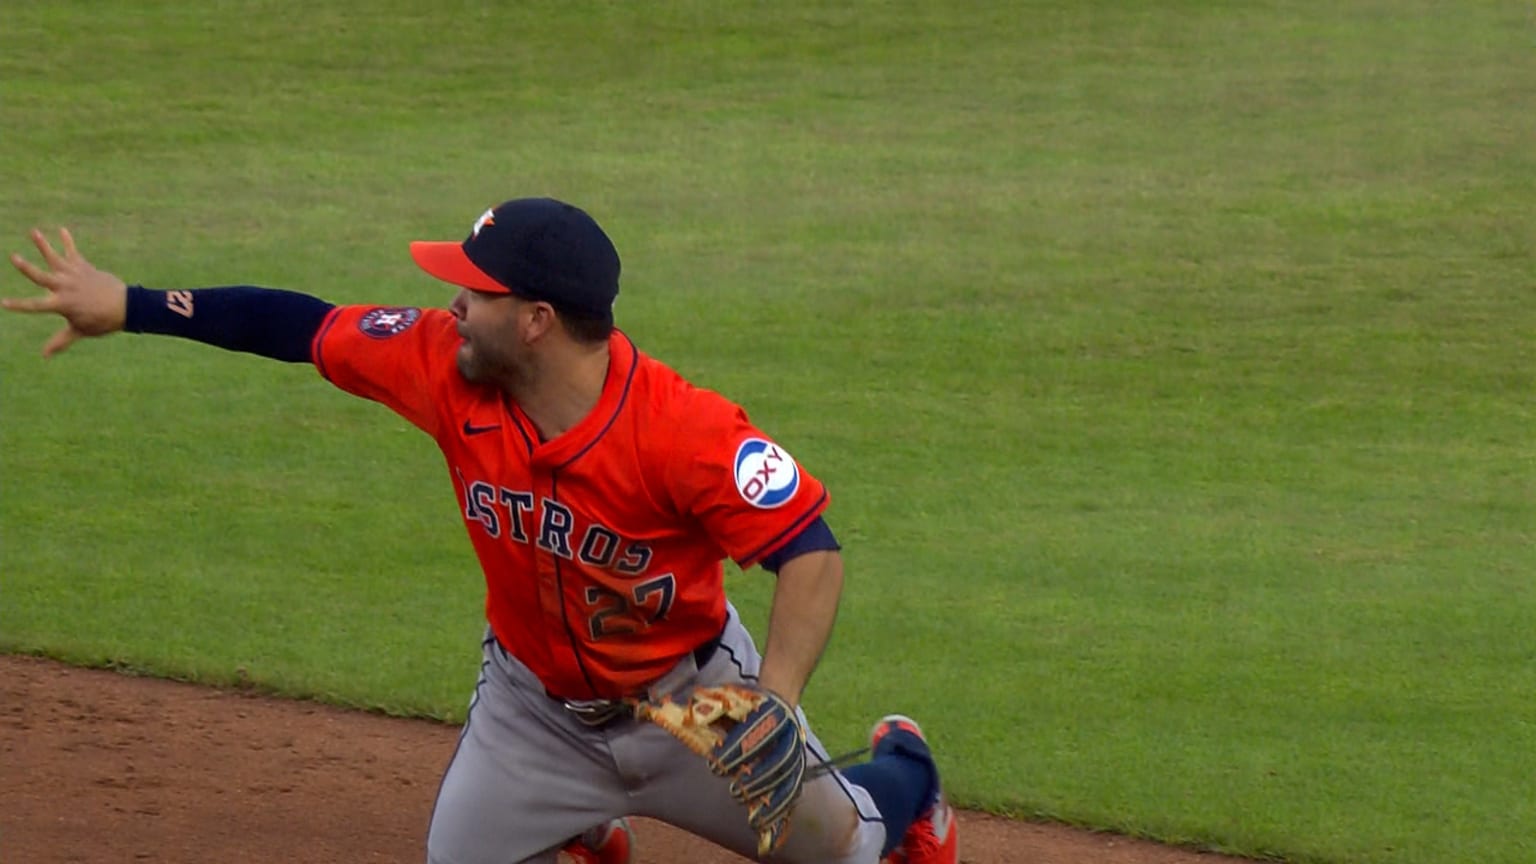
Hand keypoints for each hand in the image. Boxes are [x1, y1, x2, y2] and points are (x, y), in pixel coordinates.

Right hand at [5, 228, 127, 356]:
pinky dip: (68, 242)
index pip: (34, 306)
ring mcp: (74, 275)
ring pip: (55, 258)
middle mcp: (65, 287)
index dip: (18, 305)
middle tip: (13, 257)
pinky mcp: (84, 267)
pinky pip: (74, 252)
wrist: (125, 307)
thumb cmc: (101, 322)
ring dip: (44, 245)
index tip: (3, 302)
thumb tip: (44, 356)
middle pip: (40, 276)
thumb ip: (60, 341)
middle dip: (26, 267)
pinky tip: (62, 229)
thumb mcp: (79, 331)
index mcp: (60, 304)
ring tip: (33, 231)